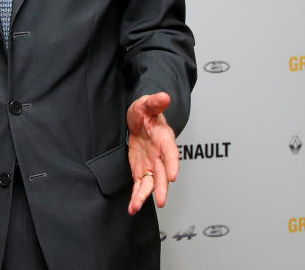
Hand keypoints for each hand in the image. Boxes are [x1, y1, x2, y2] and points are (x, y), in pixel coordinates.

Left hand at [126, 92, 178, 214]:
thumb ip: (155, 102)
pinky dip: (137, 196)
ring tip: (137, 206)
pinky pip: (140, 185)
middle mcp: (160, 155)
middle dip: (161, 187)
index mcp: (164, 138)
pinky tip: (132, 208)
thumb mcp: (147, 104)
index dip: (172, 163)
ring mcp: (151, 164)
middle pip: (163, 173)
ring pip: (151, 183)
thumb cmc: (145, 112)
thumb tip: (164, 96)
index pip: (171, 152)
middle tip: (161, 200)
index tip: (173, 175)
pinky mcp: (142, 170)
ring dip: (146, 195)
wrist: (140, 120)